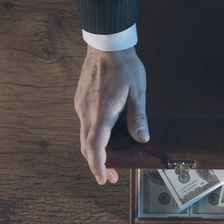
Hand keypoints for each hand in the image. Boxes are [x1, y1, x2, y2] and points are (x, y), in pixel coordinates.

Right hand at [74, 45, 148, 184]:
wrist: (106, 45)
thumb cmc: (124, 66)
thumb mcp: (138, 92)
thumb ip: (138, 117)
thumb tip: (142, 139)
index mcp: (102, 112)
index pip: (95, 146)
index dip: (98, 165)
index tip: (104, 178)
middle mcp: (87, 111)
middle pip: (86, 146)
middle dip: (97, 164)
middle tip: (110, 176)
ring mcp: (81, 105)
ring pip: (84, 136)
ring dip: (94, 152)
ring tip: (108, 161)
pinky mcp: (80, 100)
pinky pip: (84, 124)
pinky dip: (91, 138)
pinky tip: (103, 139)